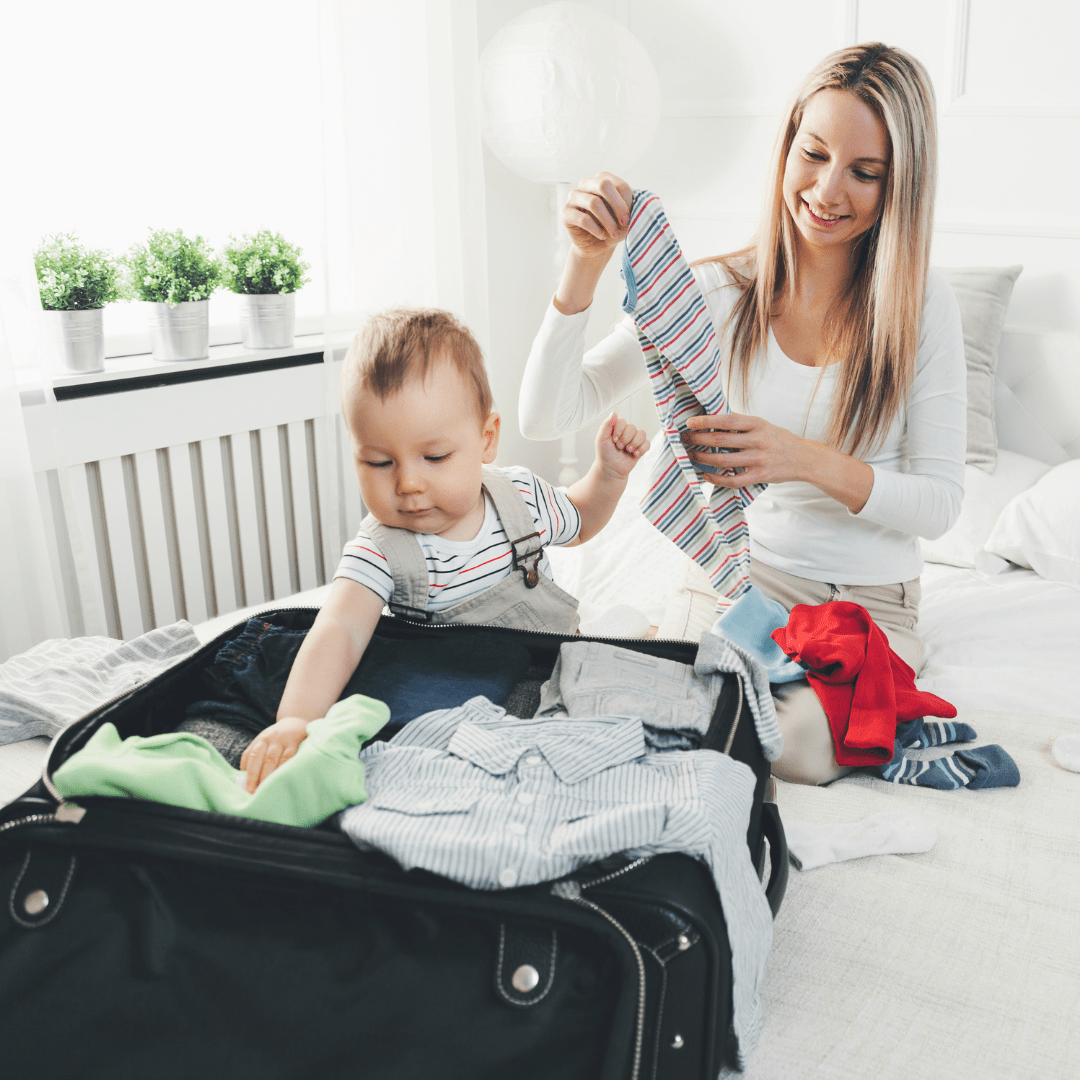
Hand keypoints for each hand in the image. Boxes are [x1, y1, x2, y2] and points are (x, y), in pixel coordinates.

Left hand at [239, 716, 309, 792]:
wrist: (296, 721)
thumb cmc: (275, 740)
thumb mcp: (262, 743)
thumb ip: (252, 759)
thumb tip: (244, 782)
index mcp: (261, 740)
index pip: (252, 757)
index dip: (249, 775)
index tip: (246, 791)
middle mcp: (273, 738)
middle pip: (265, 760)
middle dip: (260, 778)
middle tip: (256, 794)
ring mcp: (287, 741)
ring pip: (279, 760)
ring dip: (273, 776)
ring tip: (269, 791)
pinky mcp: (300, 744)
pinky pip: (293, 759)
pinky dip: (287, 770)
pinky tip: (284, 780)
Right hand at [562, 172, 632, 259]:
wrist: (597, 246)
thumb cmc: (613, 227)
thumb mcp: (625, 217)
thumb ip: (629, 206)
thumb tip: (630, 204)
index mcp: (602, 179)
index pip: (618, 184)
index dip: (626, 202)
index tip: (628, 219)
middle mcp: (586, 184)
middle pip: (603, 185)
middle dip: (617, 206)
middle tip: (624, 223)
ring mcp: (574, 197)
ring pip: (594, 203)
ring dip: (608, 222)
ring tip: (614, 234)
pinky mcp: (566, 212)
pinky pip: (583, 219)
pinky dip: (596, 229)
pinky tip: (601, 235)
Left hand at [596, 412, 649, 479]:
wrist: (611, 469)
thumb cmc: (604, 454)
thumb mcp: (601, 439)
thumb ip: (606, 425)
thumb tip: (614, 412)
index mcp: (617, 428)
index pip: (622, 421)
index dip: (619, 430)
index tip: (613, 440)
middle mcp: (627, 432)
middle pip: (632, 427)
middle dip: (625, 439)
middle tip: (619, 447)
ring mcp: (634, 440)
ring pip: (642, 433)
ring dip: (634, 443)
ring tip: (628, 451)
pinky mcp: (641, 448)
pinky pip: (647, 443)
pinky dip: (642, 449)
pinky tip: (635, 454)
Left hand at [680, 412, 806, 487]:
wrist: (804, 458)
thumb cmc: (778, 439)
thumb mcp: (762, 425)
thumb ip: (741, 422)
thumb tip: (713, 415)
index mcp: (757, 424)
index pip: (727, 420)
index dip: (706, 421)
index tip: (690, 422)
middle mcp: (758, 440)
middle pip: (721, 441)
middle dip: (698, 440)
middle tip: (684, 439)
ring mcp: (759, 459)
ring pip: (724, 461)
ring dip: (703, 459)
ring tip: (691, 456)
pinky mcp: (760, 476)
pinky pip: (733, 480)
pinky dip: (716, 478)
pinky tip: (705, 475)